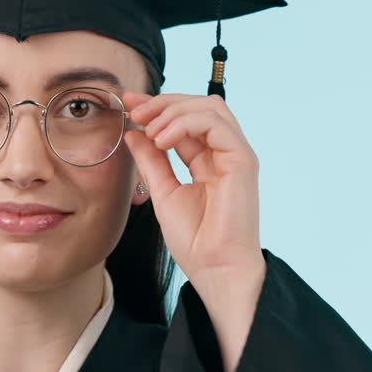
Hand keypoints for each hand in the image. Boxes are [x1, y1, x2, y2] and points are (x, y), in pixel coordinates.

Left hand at [121, 92, 263, 279]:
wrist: (214, 269)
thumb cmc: (194, 240)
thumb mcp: (162, 191)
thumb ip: (150, 161)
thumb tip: (134, 132)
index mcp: (207, 160)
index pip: (184, 119)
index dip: (157, 106)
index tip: (129, 103)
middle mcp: (224, 153)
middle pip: (199, 105)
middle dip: (163, 102)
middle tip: (135, 110)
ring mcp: (236, 155)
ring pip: (209, 107)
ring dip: (173, 111)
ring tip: (150, 130)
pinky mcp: (243, 160)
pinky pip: (216, 124)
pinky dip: (185, 124)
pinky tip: (163, 140)